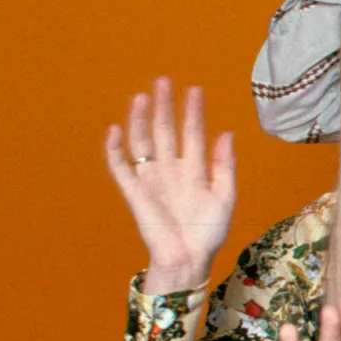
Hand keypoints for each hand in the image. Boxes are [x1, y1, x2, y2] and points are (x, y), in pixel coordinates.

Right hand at [105, 77, 235, 291]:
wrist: (189, 260)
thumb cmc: (209, 232)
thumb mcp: (225, 196)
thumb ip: (224, 165)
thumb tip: (226, 133)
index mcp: (194, 169)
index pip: (193, 133)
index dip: (193, 112)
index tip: (194, 89)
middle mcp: (171, 169)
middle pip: (165, 131)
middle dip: (164, 107)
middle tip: (163, 81)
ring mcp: (152, 179)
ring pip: (142, 142)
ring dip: (141, 120)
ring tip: (142, 97)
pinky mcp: (135, 192)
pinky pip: (121, 168)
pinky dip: (115, 150)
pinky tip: (115, 130)